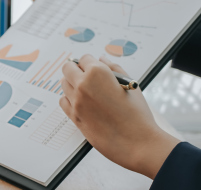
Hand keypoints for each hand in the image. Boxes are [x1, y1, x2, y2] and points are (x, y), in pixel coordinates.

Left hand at [59, 55, 178, 178]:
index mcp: (98, 73)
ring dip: (72, 84)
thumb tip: (102, 59)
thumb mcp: (130, 85)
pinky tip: (82, 102)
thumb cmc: (137, 114)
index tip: (93, 67)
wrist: (137, 142)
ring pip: (64, 84)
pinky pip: (63, 101)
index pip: (84, 58)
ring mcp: (76, 101)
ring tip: (87, 91)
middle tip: (86, 76)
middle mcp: (83, 85)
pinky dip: (70, 99)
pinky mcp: (73, 116)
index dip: (90, 62)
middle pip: (68, 68)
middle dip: (76, 69)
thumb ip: (114, 69)